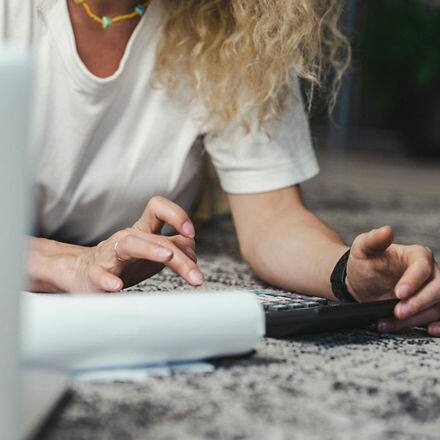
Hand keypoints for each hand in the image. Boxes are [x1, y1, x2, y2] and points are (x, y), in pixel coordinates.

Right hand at [60, 196, 203, 291]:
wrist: (83, 274)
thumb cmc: (125, 263)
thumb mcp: (154, 252)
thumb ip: (176, 247)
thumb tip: (192, 250)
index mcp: (142, 231)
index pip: (159, 209)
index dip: (177, 215)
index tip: (192, 233)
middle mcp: (128, 238)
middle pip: (158, 239)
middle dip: (181, 258)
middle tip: (196, 277)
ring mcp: (111, 254)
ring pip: (131, 245)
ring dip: (150, 249)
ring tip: (166, 256)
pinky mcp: (95, 273)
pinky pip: (99, 273)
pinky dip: (107, 279)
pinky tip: (116, 286)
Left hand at [345, 226, 439, 335]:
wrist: (361, 282)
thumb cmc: (364, 262)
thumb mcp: (362, 248)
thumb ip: (373, 239)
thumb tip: (386, 230)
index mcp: (418, 255)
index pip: (423, 267)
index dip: (414, 281)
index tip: (399, 294)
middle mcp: (431, 272)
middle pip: (438, 288)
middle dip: (419, 303)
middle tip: (397, 312)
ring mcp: (432, 291)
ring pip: (438, 306)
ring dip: (417, 318)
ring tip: (389, 323)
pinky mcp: (430, 308)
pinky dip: (437, 326)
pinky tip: (428, 330)